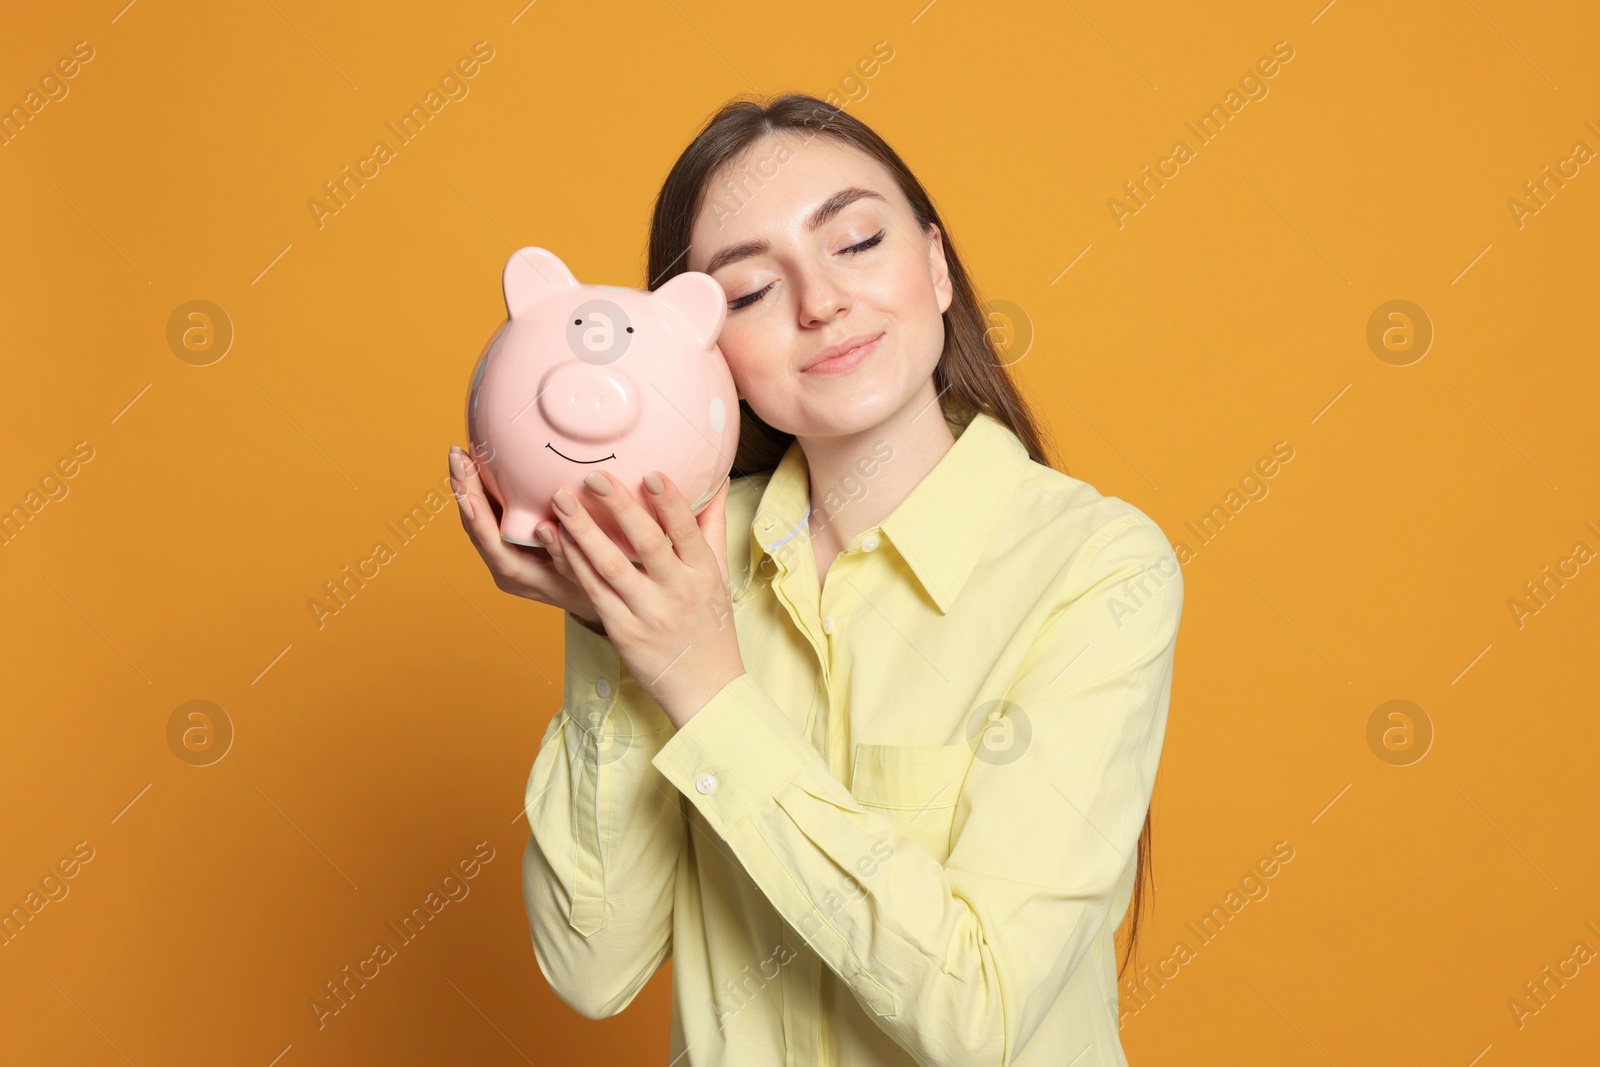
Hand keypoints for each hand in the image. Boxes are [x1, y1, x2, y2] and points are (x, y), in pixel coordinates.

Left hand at [448, 444, 623, 628]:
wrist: (593, 597)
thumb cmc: (592, 586)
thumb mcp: (585, 574)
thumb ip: (565, 552)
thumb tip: (549, 525)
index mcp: (519, 576)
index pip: (490, 544)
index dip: (478, 516)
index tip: (467, 487)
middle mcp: (504, 568)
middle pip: (475, 528)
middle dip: (464, 491)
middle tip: (456, 456)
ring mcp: (503, 556)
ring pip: (476, 521)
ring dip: (466, 487)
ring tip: (459, 455)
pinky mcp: (506, 544)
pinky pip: (486, 517)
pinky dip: (479, 491)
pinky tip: (476, 465)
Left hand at [551, 469, 743, 728]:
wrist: (707, 688)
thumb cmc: (712, 626)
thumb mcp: (719, 576)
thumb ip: (713, 527)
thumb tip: (718, 480)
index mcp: (704, 574)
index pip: (687, 531)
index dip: (670, 502)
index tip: (651, 473)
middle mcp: (677, 592)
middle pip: (646, 544)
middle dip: (619, 507)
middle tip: (593, 475)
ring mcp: (648, 613)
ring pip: (612, 566)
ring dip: (583, 531)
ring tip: (560, 501)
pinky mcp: (623, 631)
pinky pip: (594, 592)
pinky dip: (575, 563)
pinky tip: (558, 539)